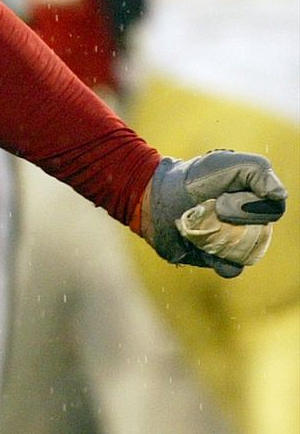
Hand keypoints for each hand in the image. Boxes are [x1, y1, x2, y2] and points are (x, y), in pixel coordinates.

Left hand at [144, 150, 286, 276]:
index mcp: (254, 196)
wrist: (154, 199)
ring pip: (249, 252)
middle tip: (210, 210)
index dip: (252, 207)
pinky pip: (232, 268)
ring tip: (201, 228)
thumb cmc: (189, 179)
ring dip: (226, 241)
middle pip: (263, 232)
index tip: (221, 199)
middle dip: (235, 221)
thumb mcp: (222, 164)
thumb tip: (278, 195)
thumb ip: (256, 170)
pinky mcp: (217, 257)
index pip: (272, 208)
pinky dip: (220, 261)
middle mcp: (249, 219)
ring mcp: (233, 239)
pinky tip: (201, 246)